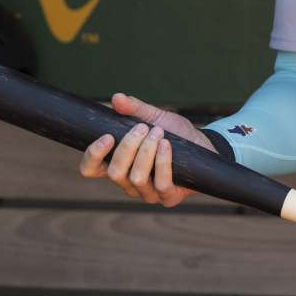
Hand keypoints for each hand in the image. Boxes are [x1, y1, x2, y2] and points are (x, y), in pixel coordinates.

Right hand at [77, 93, 215, 207]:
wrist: (204, 145)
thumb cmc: (175, 133)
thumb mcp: (155, 117)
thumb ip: (135, 109)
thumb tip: (116, 98)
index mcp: (119, 164)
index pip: (91, 169)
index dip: (93, 155)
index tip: (107, 136)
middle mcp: (129, 182)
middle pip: (115, 173)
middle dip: (128, 147)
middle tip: (143, 127)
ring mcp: (148, 193)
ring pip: (136, 178)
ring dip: (146, 152)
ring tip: (158, 133)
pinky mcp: (168, 197)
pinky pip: (160, 184)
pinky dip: (162, 162)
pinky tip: (166, 146)